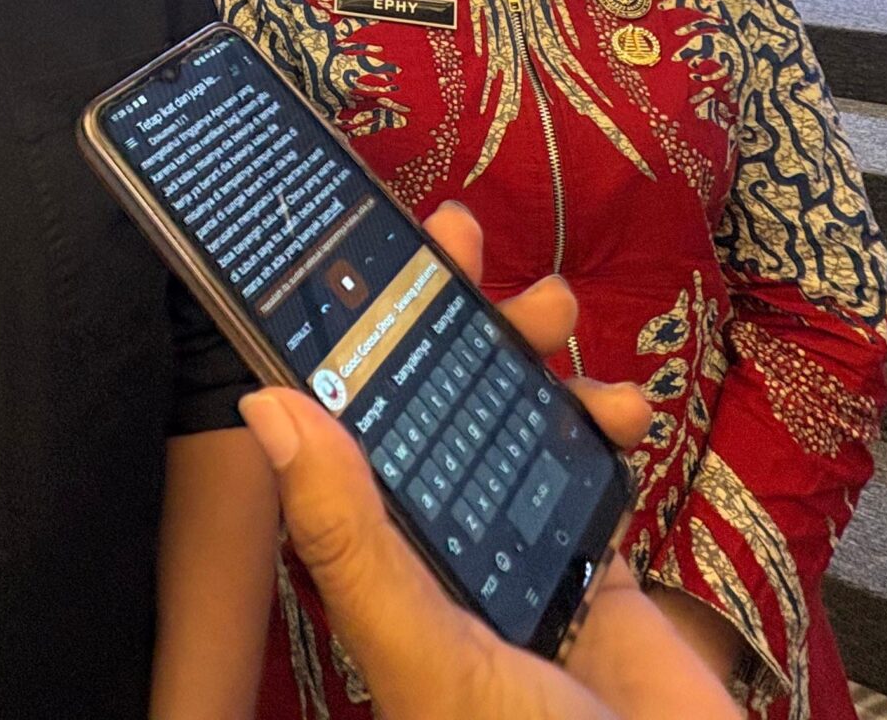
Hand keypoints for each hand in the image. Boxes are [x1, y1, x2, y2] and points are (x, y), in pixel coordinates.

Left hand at [235, 203, 737, 719]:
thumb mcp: (426, 649)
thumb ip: (350, 534)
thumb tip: (268, 410)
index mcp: (377, 568)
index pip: (346, 423)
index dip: (349, 332)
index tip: (366, 246)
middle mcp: (437, 556)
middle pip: (429, 403)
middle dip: (451, 315)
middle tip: (470, 236)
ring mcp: (518, 564)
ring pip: (508, 423)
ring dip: (534, 360)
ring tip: (565, 315)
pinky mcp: (596, 583)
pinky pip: (585, 478)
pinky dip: (602, 431)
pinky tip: (619, 410)